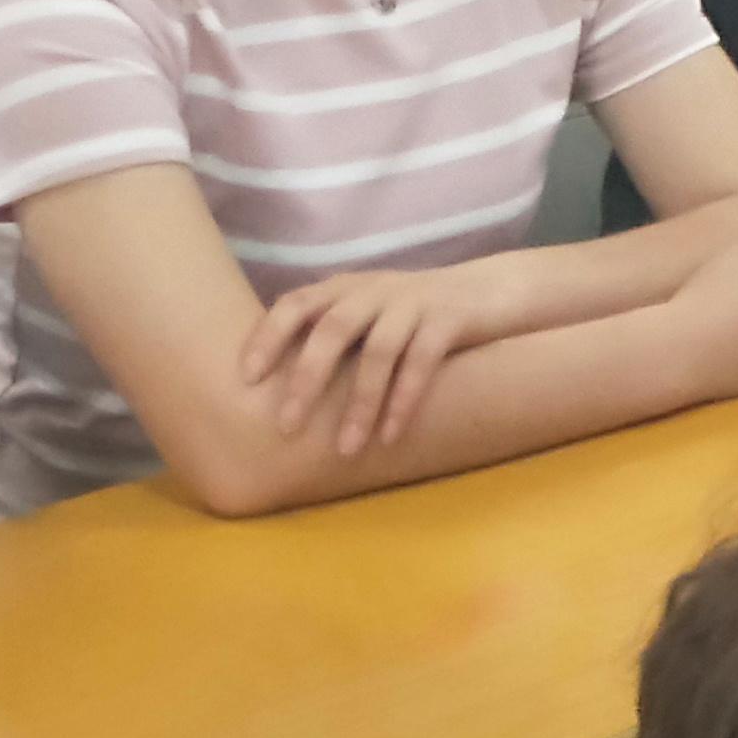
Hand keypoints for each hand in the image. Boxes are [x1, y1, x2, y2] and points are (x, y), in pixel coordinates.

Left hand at [239, 266, 522, 454]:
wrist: (490, 292)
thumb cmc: (413, 317)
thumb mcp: (367, 315)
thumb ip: (327, 336)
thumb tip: (267, 393)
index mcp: (346, 288)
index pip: (296, 303)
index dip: (268, 337)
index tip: (246, 379)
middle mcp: (375, 289)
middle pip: (333, 328)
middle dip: (307, 379)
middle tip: (287, 427)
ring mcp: (415, 301)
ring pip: (379, 351)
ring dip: (360, 404)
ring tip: (346, 450)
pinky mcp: (451, 318)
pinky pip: (422, 360)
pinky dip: (404, 400)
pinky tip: (391, 436)